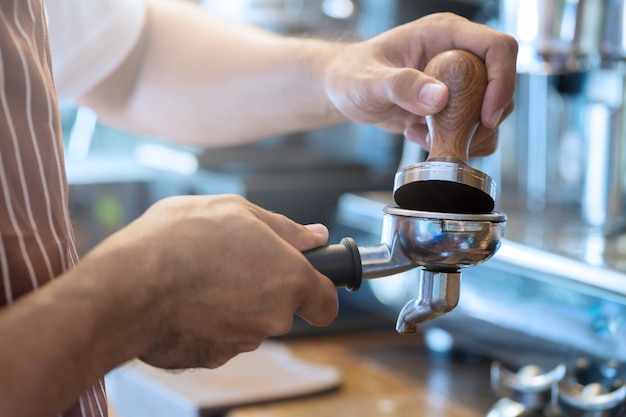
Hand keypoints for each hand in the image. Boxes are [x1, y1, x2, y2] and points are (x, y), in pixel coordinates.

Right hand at [93, 194, 337, 369]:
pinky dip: (210, 321)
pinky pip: (221, 336)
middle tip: (232, 262)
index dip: (319, 290)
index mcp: (289, 278)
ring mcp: (242, 341)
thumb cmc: (178, 241)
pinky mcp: (211, 357)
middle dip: (266, 288)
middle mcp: (273, 317)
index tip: (304, 279)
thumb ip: (284, 228)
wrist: (125, 287)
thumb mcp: (235, 211)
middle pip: (283, 308)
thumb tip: (315, 236)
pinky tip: (186, 299)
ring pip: (251, 322)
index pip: (327, 302)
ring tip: (201, 276)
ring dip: (235, 302)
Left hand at [324, 12, 517, 156]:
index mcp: (444, 34)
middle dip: (483, 118)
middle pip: (500, 84)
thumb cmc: (351, 75)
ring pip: (490, 111)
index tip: (486, 117)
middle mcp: (457, 54)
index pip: (498, 47)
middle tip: (449, 136)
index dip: (502, 81)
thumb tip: (440, 98)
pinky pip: (472, 129)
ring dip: (467, 135)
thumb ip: (401, 86)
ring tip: (424, 136)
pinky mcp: (452, 105)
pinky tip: (419, 137)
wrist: (344, 91)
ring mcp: (457, 81)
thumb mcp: (368, 81)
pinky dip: (454, 143)